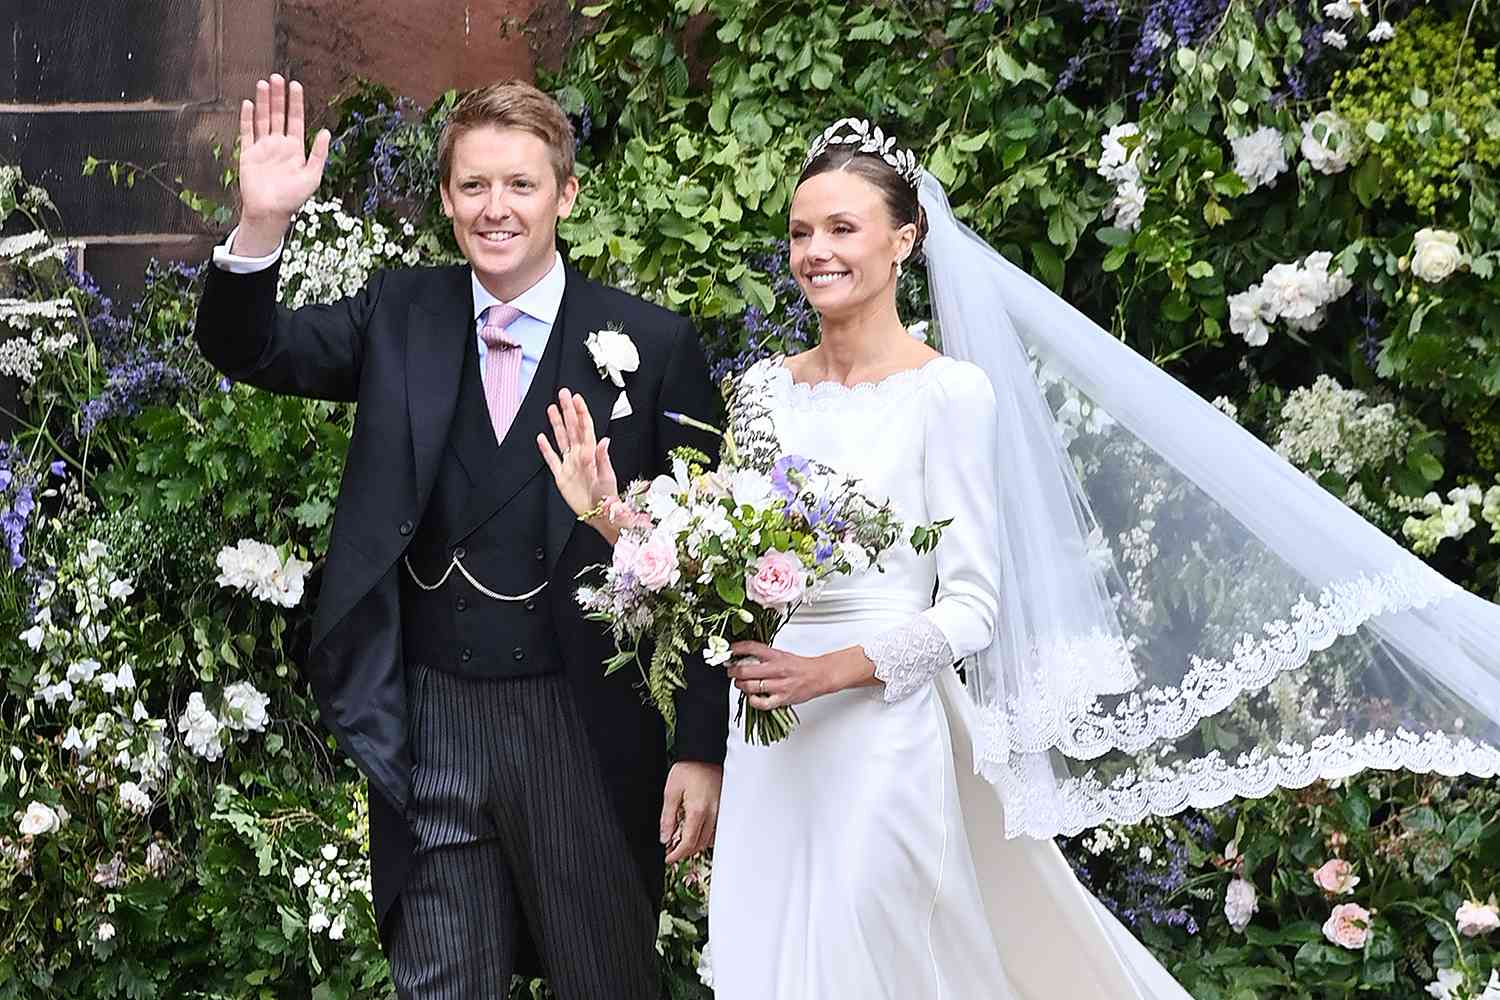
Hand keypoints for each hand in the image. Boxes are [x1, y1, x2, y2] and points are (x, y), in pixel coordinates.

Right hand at [234, 74, 331, 253]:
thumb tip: (326, 132)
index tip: (296, 86)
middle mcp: (279, 145)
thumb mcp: (312, 176)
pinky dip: (248, 118)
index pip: (296, 120)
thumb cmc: (293, 198)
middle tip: (277, 77)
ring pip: (263, 119)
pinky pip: (247, 132)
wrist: (270, 212)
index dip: (296, 103)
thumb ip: (319, 154)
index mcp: (295, 149)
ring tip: (263, 84)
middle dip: (278, 96)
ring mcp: (263, 147)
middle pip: (278, 115)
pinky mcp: (248, 153)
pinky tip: (249, 104)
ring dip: (264, 102)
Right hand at [537, 388, 617, 529]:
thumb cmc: (607, 496)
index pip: (585, 428)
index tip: (576, 398)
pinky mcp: (561, 476)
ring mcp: (570, 464)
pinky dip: (546, 449)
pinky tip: (541, 438)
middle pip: (571, 428)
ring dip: (557, 424)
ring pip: (561, 439)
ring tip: (551, 408)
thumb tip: (604, 439)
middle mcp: (579, 455)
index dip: (580, 412)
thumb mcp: (607, 477)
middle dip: (567, 410)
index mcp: (591, 453)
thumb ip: (603, 458)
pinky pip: (552, 459)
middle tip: (563, 393)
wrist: (598, 514)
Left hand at [660, 761, 721, 862]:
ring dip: (695, 845)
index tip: (668, 858)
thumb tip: (664, 837)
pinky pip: (715, 829)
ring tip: (680, 842)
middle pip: (699, 845)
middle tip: (671, 851)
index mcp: (698, 811)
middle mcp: (712, 814)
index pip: (688, 843)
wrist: (705, 754)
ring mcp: (720, 811)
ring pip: (709, 839)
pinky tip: (695, 831)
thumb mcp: (671, 792)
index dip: (677, 854)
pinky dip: (705, 836)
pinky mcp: (723, 807)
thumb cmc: (689, 768)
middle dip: (684, 852)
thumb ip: (667, 818)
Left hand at [726, 641, 864, 709]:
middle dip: (733, 671)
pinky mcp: (783, 699)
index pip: (752, 648)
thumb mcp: (781, 655)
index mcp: (776, 655)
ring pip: (751, 686)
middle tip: (731, 671)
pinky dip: (753, 701)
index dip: (737, 649)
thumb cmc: (799, 666)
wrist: (819, 676)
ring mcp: (779, 685)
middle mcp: (777, 669)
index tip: (730, 651)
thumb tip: (743, 657)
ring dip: (740, 685)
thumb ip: (764, 656)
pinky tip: (752, 697)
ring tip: (739, 683)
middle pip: (746, 670)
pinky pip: (762, 703)